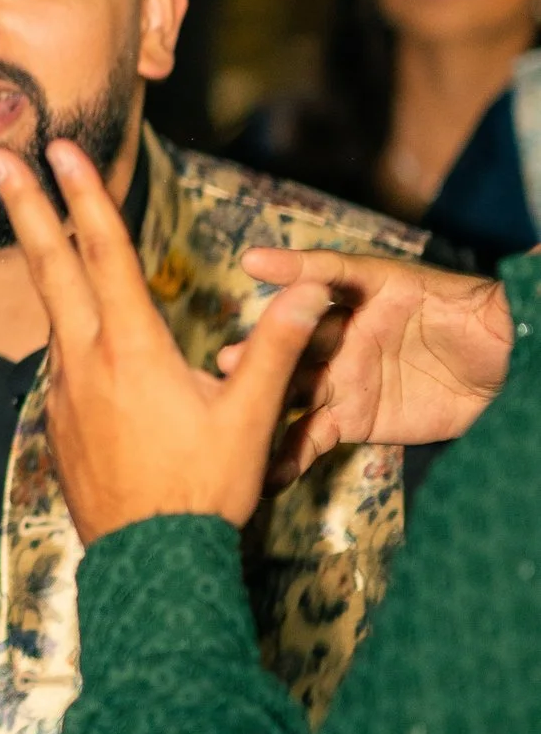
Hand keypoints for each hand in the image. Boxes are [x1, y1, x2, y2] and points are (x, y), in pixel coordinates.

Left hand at [0, 140, 330, 541]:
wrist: (150, 564)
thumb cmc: (203, 492)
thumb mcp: (250, 418)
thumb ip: (278, 348)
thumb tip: (310, 289)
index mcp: (131, 349)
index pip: (104, 254)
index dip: (83, 195)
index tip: (56, 150)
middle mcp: (85, 361)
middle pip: (50, 267)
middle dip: (24, 206)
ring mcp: (63, 391)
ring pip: (53, 312)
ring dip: (41, 261)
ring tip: (32, 219)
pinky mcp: (56, 420)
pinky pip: (60, 359)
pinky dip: (65, 325)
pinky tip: (79, 327)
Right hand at [235, 245, 510, 469]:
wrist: (502, 380)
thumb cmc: (490, 325)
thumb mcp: (490, 301)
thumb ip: (496, 284)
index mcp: (377, 290)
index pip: (332, 272)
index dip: (295, 267)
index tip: (255, 263)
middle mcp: (350, 330)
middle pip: (301, 336)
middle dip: (265, 347)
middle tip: (233, 359)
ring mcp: (346, 376)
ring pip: (295, 386)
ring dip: (262, 395)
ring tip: (232, 409)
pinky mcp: (353, 418)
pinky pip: (313, 433)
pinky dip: (289, 451)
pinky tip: (266, 470)